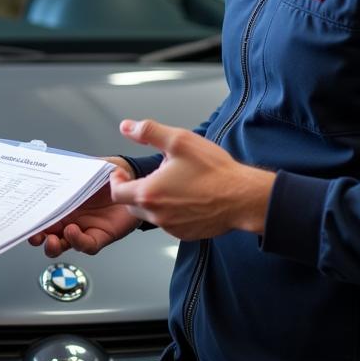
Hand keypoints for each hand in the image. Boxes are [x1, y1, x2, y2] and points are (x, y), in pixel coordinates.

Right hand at [28, 156, 139, 256]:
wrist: (132, 178)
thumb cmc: (107, 173)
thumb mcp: (84, 167)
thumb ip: (69, 169)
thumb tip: (50, 164)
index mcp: (63, 202)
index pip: (42, 214)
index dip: (32, 219)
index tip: (23, 219)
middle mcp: (70, 218)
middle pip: (48, 233)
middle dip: (38, 238)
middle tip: (34, 236)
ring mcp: (84, 228)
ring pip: (63, 244)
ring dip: (54, 245)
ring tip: (51, 240)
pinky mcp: (100, 236)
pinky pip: (86, 245)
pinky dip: (77, 242)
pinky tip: (73, 232)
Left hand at [112, 119, 274, 239]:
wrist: (243, 197)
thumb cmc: (214, 171)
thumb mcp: (179, 140)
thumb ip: (148, 132)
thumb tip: (126, 127)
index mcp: (149, 193)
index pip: (116, 192)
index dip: (117, 180)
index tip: (124, 173)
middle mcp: (157, 215)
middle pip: (130, 205)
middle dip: (133, 190)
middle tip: (148, 176)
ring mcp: (172, 228)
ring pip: (150, 215)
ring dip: (153, 200)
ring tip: (170, 183)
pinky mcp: (186, 234)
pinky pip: (168, 223)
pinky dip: (169, 211)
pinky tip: (184, 197)